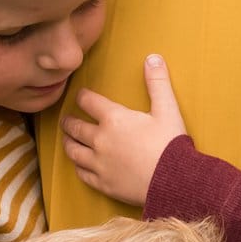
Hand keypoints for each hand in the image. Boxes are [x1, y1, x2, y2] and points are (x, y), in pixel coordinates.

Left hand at [63, 54, 187, 206]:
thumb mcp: (167, 109)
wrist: (175, 181)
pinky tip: (80, 165)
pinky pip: (82, 174)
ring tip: (68, 140)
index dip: (82, 97)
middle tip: (66, 120)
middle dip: (69, 122)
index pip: (89, 102)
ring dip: (68, 143)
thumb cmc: (171, 144)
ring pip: (73, 151)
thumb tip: (152, 57)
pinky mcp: (103, 184)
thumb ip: (158, 82)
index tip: (81, 96)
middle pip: (75, 128)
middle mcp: (100, 140)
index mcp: (114, 119)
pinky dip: (78, 167)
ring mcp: (99, 163)